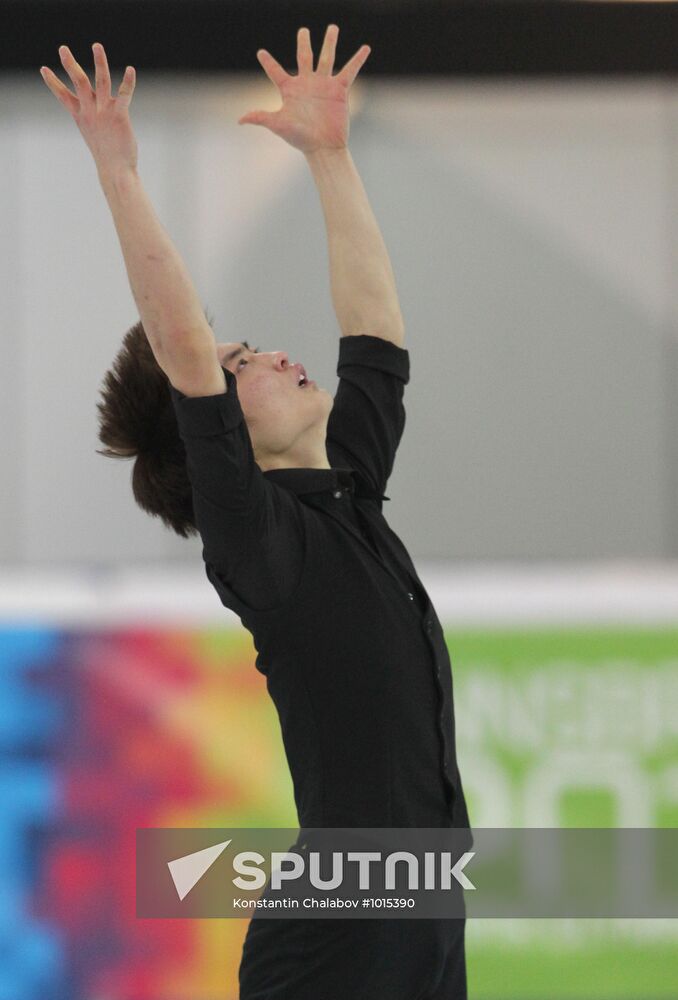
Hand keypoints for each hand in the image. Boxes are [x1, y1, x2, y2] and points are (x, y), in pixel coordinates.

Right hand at [40, 44, 137, 175]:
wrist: (115, 170)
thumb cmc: (106, 153)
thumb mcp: (93, 132)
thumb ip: (93, 117)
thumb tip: (94, 112)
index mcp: (81, 115)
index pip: (63, 96)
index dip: (52, 83)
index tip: (43, 69)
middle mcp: (91, 111)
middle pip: (78, 81)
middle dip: (69, 64)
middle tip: (62, 48)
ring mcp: (104, 112)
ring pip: (101, 81)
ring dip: (99, 61)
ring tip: (96, 45)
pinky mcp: (119, 115)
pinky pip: (124, 94)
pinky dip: (128, 81)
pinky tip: (130, 69)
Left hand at [238, 25, 369, 154]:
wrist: (322, 147)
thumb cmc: (300, 138)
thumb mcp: (278, 125)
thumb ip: (261, 117)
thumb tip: (240, 120)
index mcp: (290, 90)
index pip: (276, 72)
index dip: (268, 62)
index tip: (260, 52)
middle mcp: (307, 84)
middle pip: (304, 57)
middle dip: (304, 43)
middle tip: (303, 30)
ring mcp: (324, 85)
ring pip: (326, 58)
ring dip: (330, 42)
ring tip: (333, 28)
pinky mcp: (339, 90)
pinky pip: (349, 71)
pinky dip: (358, 60)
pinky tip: (365, 48)